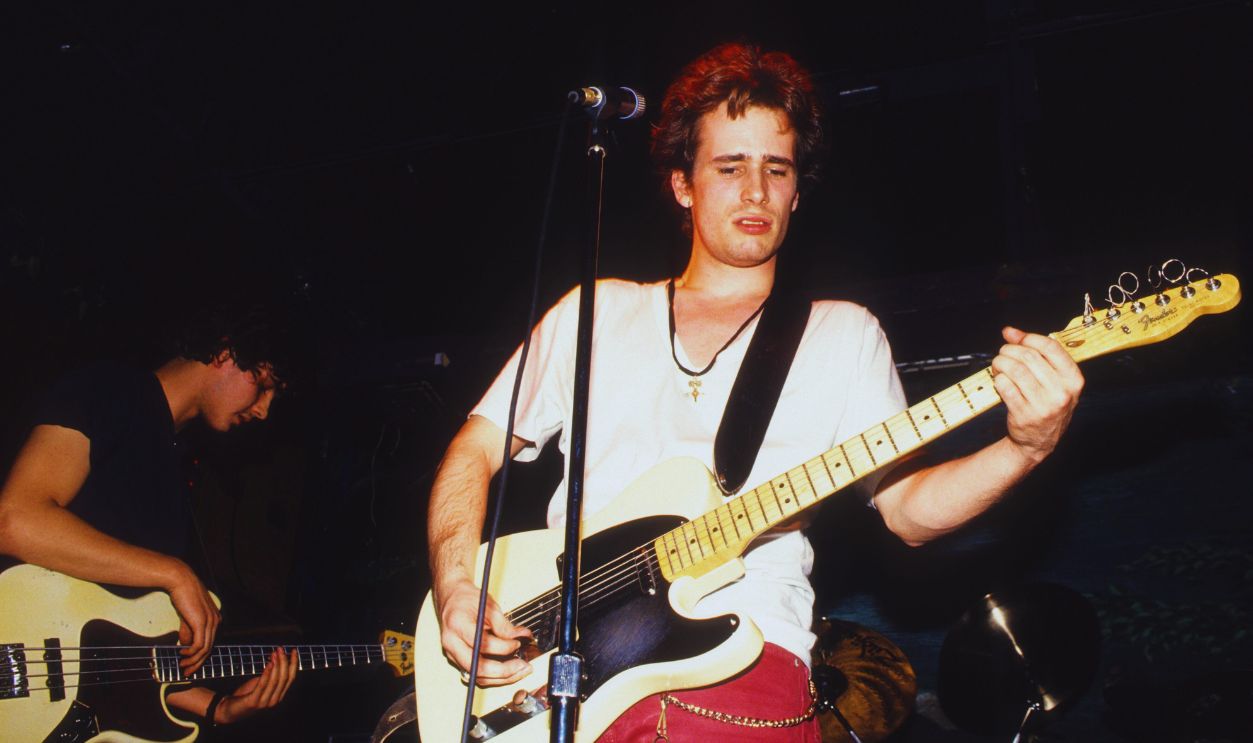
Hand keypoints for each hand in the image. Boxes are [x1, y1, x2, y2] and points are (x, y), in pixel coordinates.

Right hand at [167, 563, 220, 674]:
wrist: (180, 581)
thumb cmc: (182, 596)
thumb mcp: (186, 617)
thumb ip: (187, 632)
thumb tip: (184, 647)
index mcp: (215, 619)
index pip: (210, 643)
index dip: (200, 657)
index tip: (190, 666)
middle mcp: (216, 621)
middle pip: (209, 649)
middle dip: (197, 663)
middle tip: (186, 673)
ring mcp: (210, 622)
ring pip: (204, 649)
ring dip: (193, 661)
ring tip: (182, 666)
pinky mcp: (202, 622)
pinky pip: (199, 645)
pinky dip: (190, 653)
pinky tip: (181, 654)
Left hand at [216, 648, 297, 723]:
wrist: (230, 710)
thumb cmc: (246, 694)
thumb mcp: (260, 682)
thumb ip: (269, 674)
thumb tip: (275, 657)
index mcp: (279, 695)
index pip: (291, 678)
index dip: (294, 663)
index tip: (294, 650)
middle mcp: (275, 700)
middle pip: (284, 678)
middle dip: (284, 661)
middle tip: (281, 649)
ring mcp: (264, 702)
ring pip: (275, 681)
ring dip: (276, 665)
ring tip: (275, 653)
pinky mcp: (253, 702)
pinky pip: (262, 685)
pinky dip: (266, 673)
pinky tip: (268, 664)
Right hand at [436, 577, 531, 686]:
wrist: (451, 599)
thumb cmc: (465, 599)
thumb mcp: (487, 604)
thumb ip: (504, 624)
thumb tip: (520, 636)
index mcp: (458, 625)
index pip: (483, 644)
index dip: (504, 647)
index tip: (518, 643)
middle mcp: (452, 644)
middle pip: (478, 668)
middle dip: (504, 671)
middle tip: (523, 666)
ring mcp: (452, 654)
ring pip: (477, 677)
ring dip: (501, 678)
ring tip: (520, 671)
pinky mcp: (457, 660)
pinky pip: (476, 675)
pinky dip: (494, 676)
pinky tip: (508, 670)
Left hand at [991, 326, 1084, 464]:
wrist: (1038, 441)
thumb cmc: (1046, 403)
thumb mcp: (1053, 380)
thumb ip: (1035, 353)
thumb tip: (1010, 331)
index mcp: (1073, 380)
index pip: (1050, 347)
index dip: (1028, 338)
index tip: (1016, 338)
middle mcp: (1061, 392)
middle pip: (1029, 356)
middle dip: (1010, 350)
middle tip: (1003, 354)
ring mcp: (1043, 405)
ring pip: (1015, 369)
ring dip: (1000, 363)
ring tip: (998, 365)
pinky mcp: (1024, 414)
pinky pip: (1005, 386)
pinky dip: (997, 379)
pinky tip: (999, 380)